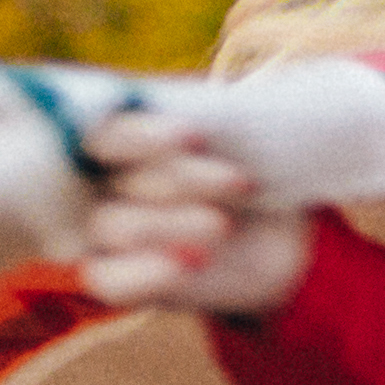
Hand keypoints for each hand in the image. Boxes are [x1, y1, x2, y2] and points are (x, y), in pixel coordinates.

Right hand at [77, 111, 316, 316]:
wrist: (280, 239)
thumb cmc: (255, 170)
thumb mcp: (249, 140)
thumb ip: (223, 115)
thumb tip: (218, 104)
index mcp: (124, 136)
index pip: (111, 132)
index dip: (146, 135)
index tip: (196, 136)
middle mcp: (105, 179)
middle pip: (120, 177)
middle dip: (180, 180)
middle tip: (239, 183)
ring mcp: (104, 229)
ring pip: (113, 225)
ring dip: (170, 224)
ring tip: (224, 225)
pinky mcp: (112, 275)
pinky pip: (108, 280)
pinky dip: (144, 273)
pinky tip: (188, 264)